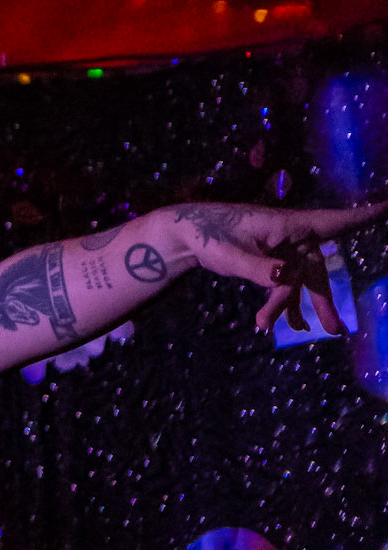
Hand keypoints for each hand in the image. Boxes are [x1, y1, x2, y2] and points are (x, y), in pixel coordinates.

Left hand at [169, 201, 387, 334]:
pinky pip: (286, 285)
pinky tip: (284, 324)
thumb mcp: (230, 255)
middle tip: (336, 330)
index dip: (364, 217)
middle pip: (315, 269)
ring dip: (300, 308)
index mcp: (288, 226)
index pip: (335, 222)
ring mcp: (283, 250)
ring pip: (299, 282)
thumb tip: (284, 278)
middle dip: (323, 300)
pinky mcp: (272, 261)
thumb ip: (258, 268)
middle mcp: (292, 236)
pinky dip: (284, 304)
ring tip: (302, 332)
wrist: (185, 233)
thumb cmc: (208, 235)